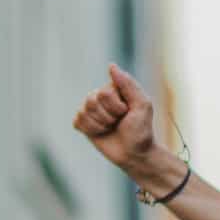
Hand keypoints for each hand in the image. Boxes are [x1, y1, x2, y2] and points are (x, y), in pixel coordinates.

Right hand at [73, 65, 171, 187]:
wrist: (135, 154)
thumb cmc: (141, 129)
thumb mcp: (142, 105)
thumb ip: (128, 84)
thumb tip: (111, 65)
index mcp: (115, 88)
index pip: (104, 93)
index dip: (116, 107)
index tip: (127, 113)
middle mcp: (101, 96)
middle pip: (91, 100)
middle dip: (107, 117)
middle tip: (119, 122)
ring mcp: (91, 109)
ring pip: (84, 112)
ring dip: (100, 125)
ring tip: (111, 128)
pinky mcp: (84, 123)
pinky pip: (77, 121)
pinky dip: (90, 130)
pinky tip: (101, 132)